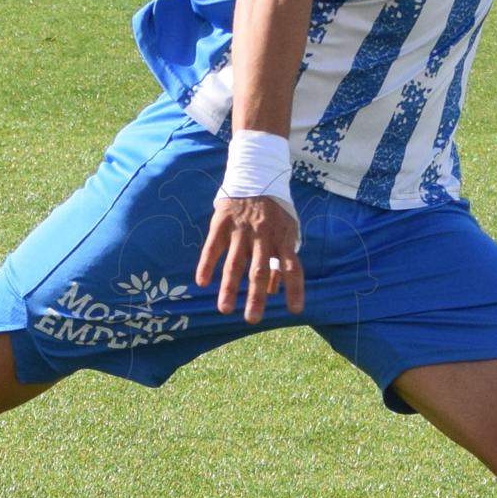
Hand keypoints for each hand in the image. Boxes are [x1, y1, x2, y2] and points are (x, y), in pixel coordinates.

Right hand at [196, 193, 303, 316]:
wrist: (254, 177)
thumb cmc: (273, 213)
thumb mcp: (287, 231)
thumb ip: (283, 259)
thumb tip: (275, 290)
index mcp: (283, 238)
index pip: (293, 267)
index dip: (294, 289)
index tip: (295, 310)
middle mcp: (263, 236)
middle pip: (260, 270)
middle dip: (256, 296)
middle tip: (252, 320)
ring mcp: (241, 230)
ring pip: (234, 263)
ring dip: (229, 288)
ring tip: (225, 310)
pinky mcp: (221, 224)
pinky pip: (212, 248)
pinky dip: (206, 265)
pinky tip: (202, 282)